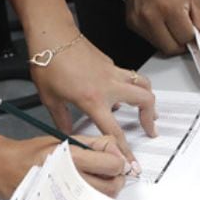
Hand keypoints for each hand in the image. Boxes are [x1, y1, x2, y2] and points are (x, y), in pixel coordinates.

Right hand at [0, 133, 135, 199]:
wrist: (6, 169)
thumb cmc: (32, 153)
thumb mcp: (64, 139)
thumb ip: (93, 144)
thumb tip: (116, 151)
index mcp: (71, 158)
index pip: (112, 164)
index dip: (117, 160)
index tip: (112, 158)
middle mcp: (69, 180)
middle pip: (112, 187)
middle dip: (116, 178)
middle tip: (110, 172)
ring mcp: (66, 198)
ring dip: (106, 191)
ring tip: (96, 181)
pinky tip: (85, 193)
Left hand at [30, 36, 157, 145]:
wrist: (51, 35)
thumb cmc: (48, 64)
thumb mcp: (50, 98)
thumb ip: (62, 119)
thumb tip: (67, 134)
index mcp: (93, 100)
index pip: (115, 132)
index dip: (125, 151)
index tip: (132, 163)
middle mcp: (109, 86)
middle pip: (144, 101)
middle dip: (150, 118)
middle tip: (149, 130)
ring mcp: (112, 72)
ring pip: (143, 84)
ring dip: (148, 98)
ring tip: (147, 110)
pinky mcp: (110, 63)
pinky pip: (128, 75)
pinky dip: (132, 85)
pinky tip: (122, 92)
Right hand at [124, 0, 199, 53]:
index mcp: (170, 9)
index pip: (186, 38)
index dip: (193, 37)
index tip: (195, 32)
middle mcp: (152, 18)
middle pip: (171, 48)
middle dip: (181, 43)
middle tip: (184, 31)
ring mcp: (140, 22)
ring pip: (159, 46)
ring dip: (169, 40)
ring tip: (172, 24)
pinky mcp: (131, 24)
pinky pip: (148, 39)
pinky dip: (157, 35)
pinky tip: (160, 21)